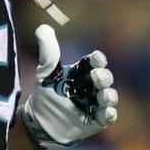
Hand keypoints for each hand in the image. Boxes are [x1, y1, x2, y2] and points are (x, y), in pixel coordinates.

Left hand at [21, 25, 117, 148]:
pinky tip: (106, 112)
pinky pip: (109, 116)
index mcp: (81, 72)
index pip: (94, 62)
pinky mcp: (97, 120)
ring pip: (110, 96)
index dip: (98, 60)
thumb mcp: (45, 72)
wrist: (40, 122)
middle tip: (96, 76)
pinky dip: (109, 113)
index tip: (96, 58)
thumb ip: (48, 52)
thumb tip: (43, 27)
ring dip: (109, 95)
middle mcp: (91, 86)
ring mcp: (95, 103)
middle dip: (103, 76)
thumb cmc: (45, 94)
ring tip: (103, 95)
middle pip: (105, 77)